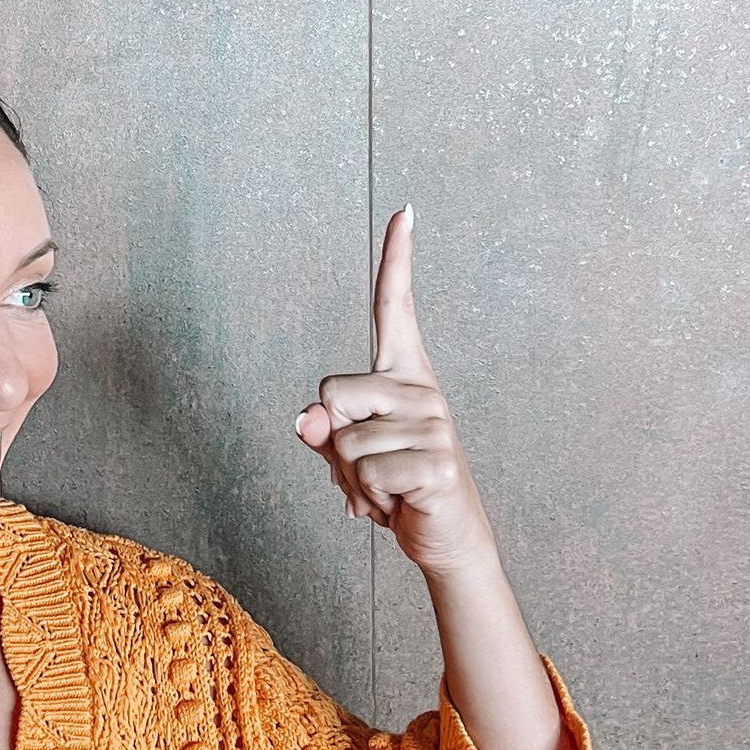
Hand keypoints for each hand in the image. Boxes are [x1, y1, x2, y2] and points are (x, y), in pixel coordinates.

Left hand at [293, 205, 498, 577]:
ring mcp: (433, 424)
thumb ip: (321, 432)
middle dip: (331, 440)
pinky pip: (365, 474)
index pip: (394, 310)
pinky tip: (397, 505)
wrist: (445, 538)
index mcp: (402, 377)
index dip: (396, 261)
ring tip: (385, 489)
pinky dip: (367, 501)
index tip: (404, 211)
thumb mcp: (347, 456)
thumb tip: (305, 418)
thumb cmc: (393, 487)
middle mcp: (421, 390)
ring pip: (343, 444)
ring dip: (350, 479)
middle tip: (368, 468)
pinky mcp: (436, 463)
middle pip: (330, 394)